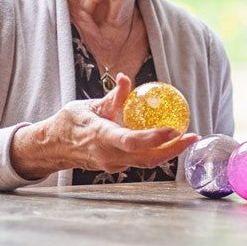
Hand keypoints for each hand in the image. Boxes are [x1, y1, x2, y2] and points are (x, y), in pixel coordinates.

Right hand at [10, 73, 199, 179]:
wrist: (52, 148)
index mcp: (100, 137)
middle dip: (173, 149)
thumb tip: (125, 78)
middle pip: (147, 158)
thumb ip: (111, 97)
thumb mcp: (87, 105)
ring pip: (146, 162)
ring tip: (188, 138)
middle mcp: (108, 156)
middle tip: (194, 136)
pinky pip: (140, 161)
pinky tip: (170, 141)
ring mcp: (113, 165)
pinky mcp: (117, 167)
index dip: (155, 138)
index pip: (131, 141)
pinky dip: (157, 152)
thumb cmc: (69, 123)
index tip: (174, 129)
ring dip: (169, 152)